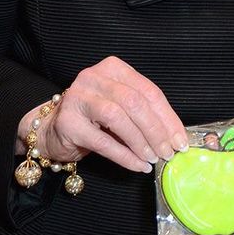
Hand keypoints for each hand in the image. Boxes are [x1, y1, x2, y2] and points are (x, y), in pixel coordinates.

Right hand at [18, 56, 187, 173]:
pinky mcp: (68, 123)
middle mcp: (94, 78)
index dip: (168, 117)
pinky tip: (138, 165)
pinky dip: (124, 156)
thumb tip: (175, 136)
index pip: (148, 91)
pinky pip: (103, 141)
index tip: (180, 139)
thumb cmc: (94, 118)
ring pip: (118, 118)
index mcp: (113, 69)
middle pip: (135, 103)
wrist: (53, 129)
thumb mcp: (122, 107)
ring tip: (153, 158)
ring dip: (141, 142)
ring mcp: (78, 98)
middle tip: (169, 151)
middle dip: (157, 131)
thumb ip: (145, 113)